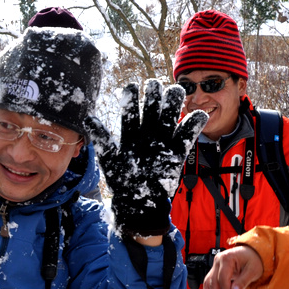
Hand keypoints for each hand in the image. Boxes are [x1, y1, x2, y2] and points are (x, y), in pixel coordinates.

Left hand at [85, 79, 206, 236]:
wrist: (138, 205)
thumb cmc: (121, 182)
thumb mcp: (109, 160)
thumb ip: (102, 139)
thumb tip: (88, 118)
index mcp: (130, 135)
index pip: (130, 111)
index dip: (131, 98)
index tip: (131, 85)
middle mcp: (146, 135)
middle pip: (151, 109)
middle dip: (154, 95)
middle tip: (154, 84)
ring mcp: (162, 142)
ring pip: (168, 117)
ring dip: (172, 104)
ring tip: (175, 91)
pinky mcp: (176, 153)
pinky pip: (186, 136)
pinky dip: (194, 125)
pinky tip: (200, 114)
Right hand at [201, 245, 263, 288]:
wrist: (253, 252)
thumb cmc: (254, 259)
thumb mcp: (253, 270)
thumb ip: (243, 281)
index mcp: (227, 258)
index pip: (222, 279)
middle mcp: (217, 261)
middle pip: (212, 282)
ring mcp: (215, 266)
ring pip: (207, 283)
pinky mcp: (215, 271)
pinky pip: (209, 282)